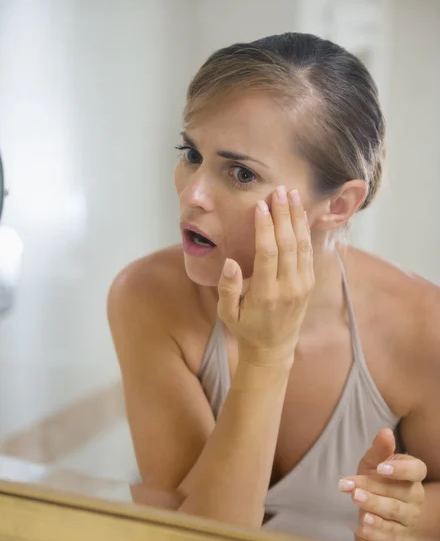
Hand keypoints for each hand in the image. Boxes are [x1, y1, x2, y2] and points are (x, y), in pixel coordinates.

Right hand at [217, 187, 313, 366]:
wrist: (273, 348)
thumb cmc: (246, 329)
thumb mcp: (228, 314)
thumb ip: (228, 289)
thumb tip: (231, 263)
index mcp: (266, 293)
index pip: (268, 254)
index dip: (265, 228)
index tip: (261, 207)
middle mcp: (288, 287)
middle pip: (288, 244)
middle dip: (284, 215)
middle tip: (279, 191)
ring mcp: (302, 285)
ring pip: (302, 245)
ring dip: (297, 218)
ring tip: (292, 195)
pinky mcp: (309, 283)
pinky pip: (308, 253)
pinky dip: (305, 231)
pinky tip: (300, 214)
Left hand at [339, 428, 426, 540]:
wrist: (374, 512)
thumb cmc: (374, 483)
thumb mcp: (372, 464)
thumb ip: (379, 450)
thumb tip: (385, 432)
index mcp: (412, 481)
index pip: (416, 472)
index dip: (401, 470)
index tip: (381, 467)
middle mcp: (414, 506)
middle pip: (399, 504)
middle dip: (375, 498)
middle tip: (354, 493)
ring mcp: (407, 530)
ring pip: (395, 529)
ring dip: (377, 524)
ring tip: (361, 518)